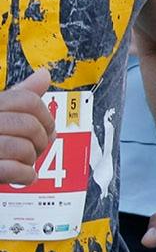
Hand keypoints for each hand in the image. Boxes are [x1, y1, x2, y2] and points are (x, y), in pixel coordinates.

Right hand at [0, 69, 53, 185]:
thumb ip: (20, 95)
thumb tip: (44, 75)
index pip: (27, 100)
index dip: (45, 116)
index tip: (47, 128)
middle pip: (29, 125)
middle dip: (40, 141)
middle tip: (35, 149)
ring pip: (22, 148)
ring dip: (31, 160)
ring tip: (24, 162)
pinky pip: (11, 170)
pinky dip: (25, 176)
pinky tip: (24, 176)